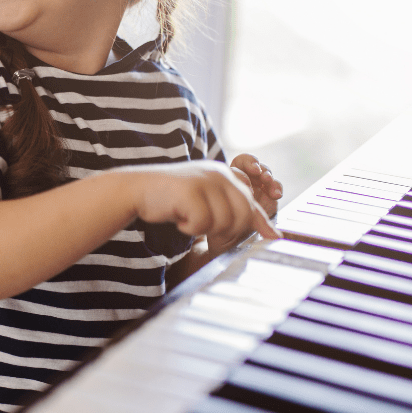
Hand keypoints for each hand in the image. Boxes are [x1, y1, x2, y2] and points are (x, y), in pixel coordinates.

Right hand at [132, 161, 278, 252]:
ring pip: (224, 221)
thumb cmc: (173, 199)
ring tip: (188, 218)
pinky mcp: (191, 190)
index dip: (261, 222)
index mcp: (225, 175)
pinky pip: (202, 223)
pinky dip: (190, 228)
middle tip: (205, 229)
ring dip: (205, 229)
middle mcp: (219, 174)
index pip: (251, 201)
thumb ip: (234, 209)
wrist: (137, 189)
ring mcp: (205, 180)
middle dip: (228, 230)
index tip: (275, 238)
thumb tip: (272, 234)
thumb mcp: (207, 200)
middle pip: (243, 214)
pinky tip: (179, 218)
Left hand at [230, 153, 282, 218]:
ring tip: (271, 188)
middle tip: (265, 178)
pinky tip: (277, 195)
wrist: (237, 226)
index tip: (254, 170)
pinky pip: (276, 187)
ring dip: (270, 179)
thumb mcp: (225, 199)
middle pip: (258, 166)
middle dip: (263, 170)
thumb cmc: (228, 210)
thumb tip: (234, 186)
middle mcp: (248, 176)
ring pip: (268, 175)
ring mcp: (260, 184)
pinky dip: (277, 189)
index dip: (249, 162)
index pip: (243, 161)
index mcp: (235, 174)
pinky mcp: (270, 194)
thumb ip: (230, 190)